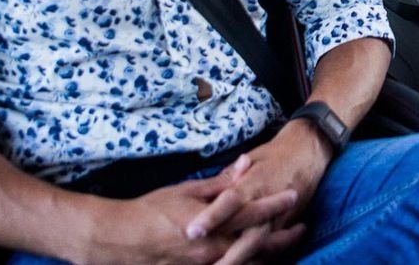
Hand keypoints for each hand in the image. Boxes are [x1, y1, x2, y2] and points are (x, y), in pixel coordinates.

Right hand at [80, 166, 299, 264]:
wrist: (117, 241)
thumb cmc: (149, 211)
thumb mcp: (186, 192)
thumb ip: (219, 183)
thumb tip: (245, 164)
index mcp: (211, 224)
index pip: (253, 212)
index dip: (276, 203)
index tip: (294, 194)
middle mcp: (212, 249)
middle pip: (258, 243)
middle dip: (282, 236)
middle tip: (301, 227)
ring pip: (247, 262)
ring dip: (268, 252)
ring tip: (286, 242)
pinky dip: (246, 263)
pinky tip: (257, 258)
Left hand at [185, 121, 330, 263]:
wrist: (308, 153)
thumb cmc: (275, 154)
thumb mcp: (250, 159)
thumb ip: (228, 178)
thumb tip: (205, 194)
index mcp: (254, 181)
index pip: (231, 201)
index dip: (212, 217)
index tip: (192, 231)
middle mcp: (267, 201)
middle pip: (248, 234)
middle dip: (229, 255)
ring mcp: (279, 215)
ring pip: (260, 245)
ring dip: (242, 259)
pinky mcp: (286, 224)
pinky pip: (271, 246)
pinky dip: (256, 257)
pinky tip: (240, 264)